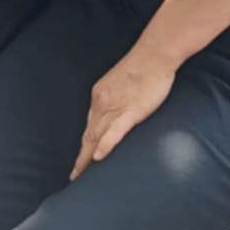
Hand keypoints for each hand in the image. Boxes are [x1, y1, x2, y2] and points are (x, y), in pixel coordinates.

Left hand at [70, 46, 175, 179]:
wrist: (154, 53)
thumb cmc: (143, 67)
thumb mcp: (121, 83)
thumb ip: (116, 99)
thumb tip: (114, 114)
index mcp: (99, 95)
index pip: (89, 125)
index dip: (84, 145)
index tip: (80, 160)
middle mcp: (102, 102)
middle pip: (89, 135)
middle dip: (81, 157)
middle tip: (75, 176)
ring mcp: (116, 106)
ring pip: (97, 136)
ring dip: (87, 157)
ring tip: (81, 175)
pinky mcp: (132, 110)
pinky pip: (116, 130)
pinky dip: (106, 144)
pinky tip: (98, 156)